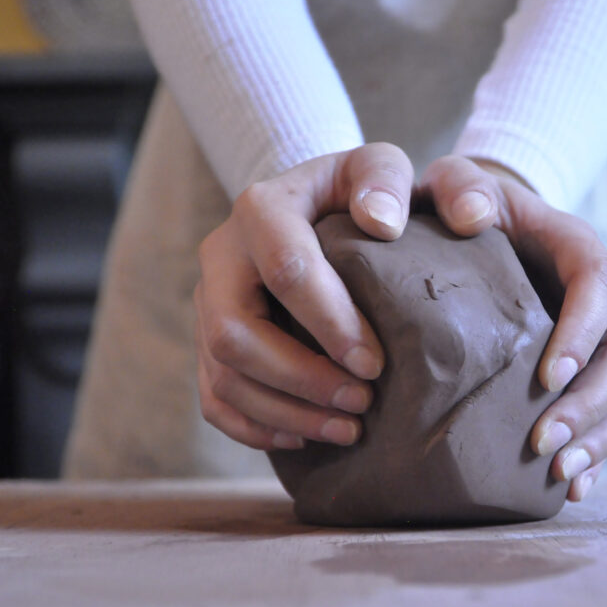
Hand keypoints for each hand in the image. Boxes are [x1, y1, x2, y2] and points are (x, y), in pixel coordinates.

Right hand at [194, 143, 413, 450]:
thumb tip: (381, 223)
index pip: (286, 269)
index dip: (330, 323)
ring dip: (284, 413)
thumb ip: (397, 180)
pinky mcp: (209, 340)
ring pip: (222, 374)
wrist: (323, 208)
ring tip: (348, 430)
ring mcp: (209, 300)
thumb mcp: (385, 168)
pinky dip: (255, 428)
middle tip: (363, 403)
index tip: (377, 363)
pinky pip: (214, 397)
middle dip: (300, 378)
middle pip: (234, 332)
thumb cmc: (363, 193)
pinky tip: (306, 438)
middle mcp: (222, 255)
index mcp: (262, 208)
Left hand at [421, 156, 606, 500]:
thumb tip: (475, 219)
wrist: (474, 231)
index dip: (584, 332)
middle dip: (593, 402)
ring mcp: (604, 336)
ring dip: (603, 435)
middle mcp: (603, 296)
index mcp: (576, 246)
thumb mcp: (451, 183)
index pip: (602, 284)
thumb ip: (457, 187)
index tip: (546, 378)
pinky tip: (568, 487)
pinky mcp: (592, 371)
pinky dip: (600, 452)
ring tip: (557, 472)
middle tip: (542, 443)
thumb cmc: (458, 209)